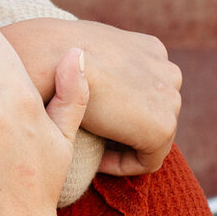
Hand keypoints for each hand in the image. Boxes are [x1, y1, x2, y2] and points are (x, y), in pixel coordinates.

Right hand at [2, 19, 180, 174]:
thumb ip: (97, 65)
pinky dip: (121, 165)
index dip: (117, 113)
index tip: (88, 123)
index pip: (145, 94)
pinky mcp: (163, 126)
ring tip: (90, 145)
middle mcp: (167, 71)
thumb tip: (96, 82)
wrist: (45, 60)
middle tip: (89, 137)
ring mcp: (170, 98)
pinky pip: (149, 160)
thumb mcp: (79, 54)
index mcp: (150, 50)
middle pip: (152, 115)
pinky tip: (94, 160)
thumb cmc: (47, 57)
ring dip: (122, 144)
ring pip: (152, 137)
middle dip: (123, 128)